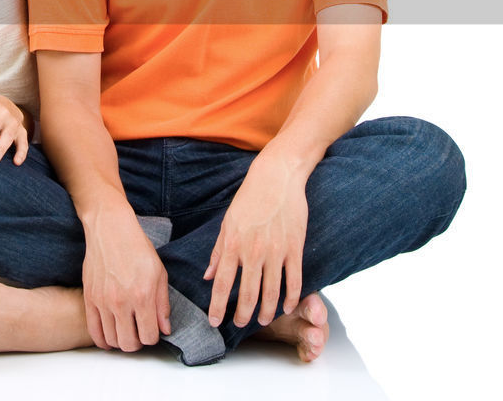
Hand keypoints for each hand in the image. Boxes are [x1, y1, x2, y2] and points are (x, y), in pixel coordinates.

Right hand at [81, 209, 171, 350]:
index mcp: (142, 296)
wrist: (110, 229)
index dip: (153, 337)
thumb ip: (162, 304)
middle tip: (139, 332)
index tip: (152, 329)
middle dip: (137, 343)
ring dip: (120, 341)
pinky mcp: (89, 298)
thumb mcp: (159, 273)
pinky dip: (103, 340)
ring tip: (125, 332)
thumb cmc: (137, 248)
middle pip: (129, 344)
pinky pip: (93, 331)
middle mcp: (121, 302)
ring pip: (111, 340)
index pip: (148, 337)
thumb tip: (165, 329)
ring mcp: (102, 301)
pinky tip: (109, 337)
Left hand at [204, 155, 308, 327]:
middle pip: (247, 293)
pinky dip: (291, 297)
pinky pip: (294, 280)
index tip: (215, 322)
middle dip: (242, 314)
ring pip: (272, 292)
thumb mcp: (227, 223)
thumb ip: (218, 252)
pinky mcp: (295, 248)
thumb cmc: (249, 199)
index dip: (218, 306)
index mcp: (233, 245)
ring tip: (263, 320)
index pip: (222, 284)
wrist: (276, 178)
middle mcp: (253, 251)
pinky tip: (287, 307)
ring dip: (267, 311)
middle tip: (240, 325)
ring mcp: (276, 251)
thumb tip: (208, 276)